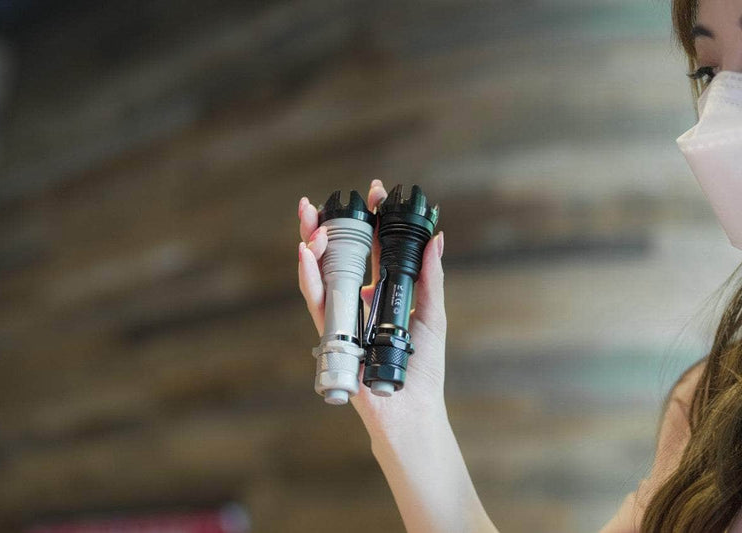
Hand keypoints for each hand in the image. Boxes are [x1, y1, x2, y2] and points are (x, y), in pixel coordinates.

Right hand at [297, 179, 447, 437]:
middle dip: (326, 226)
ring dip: (312, 244)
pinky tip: (305, 252)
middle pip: (339, 255)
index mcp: (384, 291)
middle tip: (318, 201)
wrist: (409, 408)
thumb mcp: (432, 315)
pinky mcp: (332, 333)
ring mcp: (343, 315)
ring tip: (311, 220)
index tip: (374, 191)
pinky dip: (308, 276)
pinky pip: (316, 301)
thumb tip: (437, 237)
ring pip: (322, 273)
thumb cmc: (423, 368)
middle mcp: (360, 299)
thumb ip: (430, 277)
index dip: (372, 219)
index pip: (375, 247)